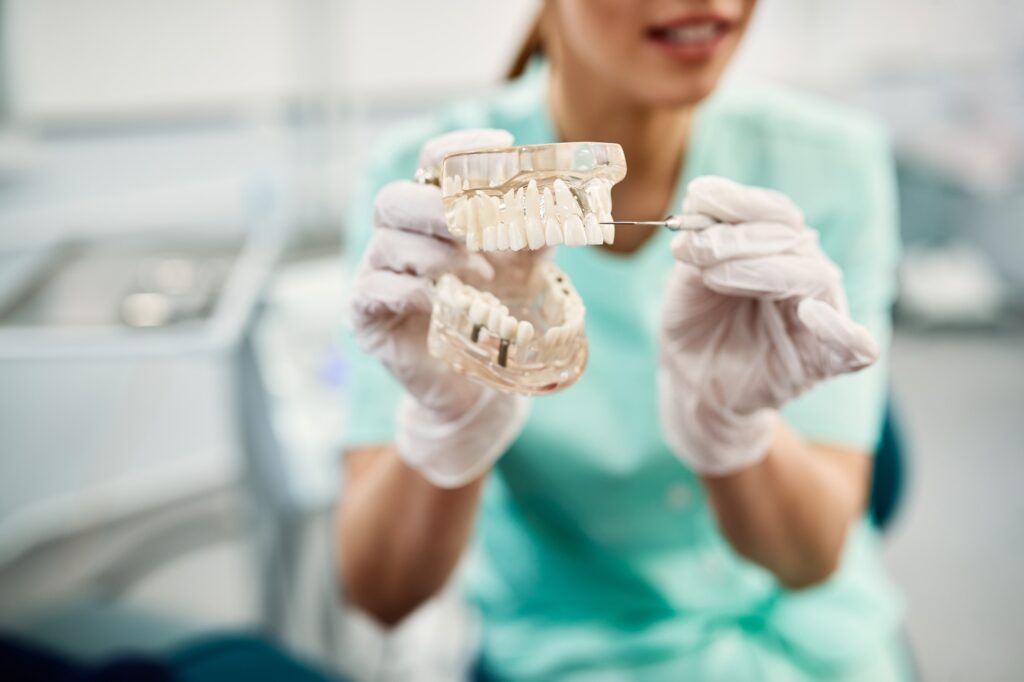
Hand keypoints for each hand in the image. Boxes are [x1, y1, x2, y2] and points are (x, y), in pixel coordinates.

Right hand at [350, 129, 530, 487]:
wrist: (476, 387)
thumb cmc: (494, 317)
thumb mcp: (526, 270)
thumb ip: (538, 236)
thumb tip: (565, 208)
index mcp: (431, 215)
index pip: (431, 164)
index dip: (459, 149)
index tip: (502, 146)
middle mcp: (396, 237)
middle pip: (395, 200)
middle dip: (437, 209)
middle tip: (475, 226)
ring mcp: (375, 274)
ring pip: (389, 244)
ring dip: (440, 255)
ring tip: (481, 275)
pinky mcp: (366, 315)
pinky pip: (377, 288)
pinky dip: (415, 290)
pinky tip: (445, 301)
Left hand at [658, 176, 878, 474]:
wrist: (695, 386)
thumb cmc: (696, 327)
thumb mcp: (685, 280)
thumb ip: (697, 244)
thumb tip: (698, 203)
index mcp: (778, 250)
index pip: (776, 213)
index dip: (740, 201)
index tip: (697, 197)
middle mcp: (805, 275)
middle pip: (793, 241)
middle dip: (741, 238)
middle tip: (698, 249)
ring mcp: (822, 316)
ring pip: (815, 278)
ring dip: (764, 270)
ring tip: (715, 277)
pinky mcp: (828, 361)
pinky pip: (856, 346)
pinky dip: (841, 330)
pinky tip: (811, 315)